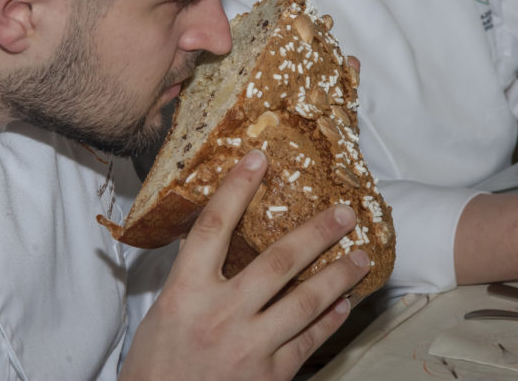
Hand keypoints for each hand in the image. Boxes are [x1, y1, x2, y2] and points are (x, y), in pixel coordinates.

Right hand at [119, 150, 370, 380]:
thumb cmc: (156, 365)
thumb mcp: (164, 313)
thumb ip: (193, 278)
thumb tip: (217, 239)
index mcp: (186, 292)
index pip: (213, 227)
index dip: (236, 189)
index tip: (259, 159)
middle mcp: (220, 314)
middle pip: (277, 261)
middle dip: (317, 233)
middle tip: (346, 212)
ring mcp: (248, 347)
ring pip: (305, 302)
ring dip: (338, 276)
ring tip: (361, 257)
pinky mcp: (269, 376)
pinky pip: (308, 341)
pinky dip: (329, 321)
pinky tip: (344, 304)